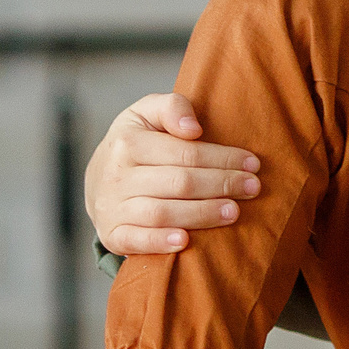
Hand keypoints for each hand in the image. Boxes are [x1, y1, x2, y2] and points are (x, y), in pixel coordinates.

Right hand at [85, 92, 260, 257]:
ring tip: (234, 212)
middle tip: (253, 188)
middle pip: (179, 182)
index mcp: (129, 141)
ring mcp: (113, 207)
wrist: (96, 181)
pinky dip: (160, 242)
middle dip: (221, 184)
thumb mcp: (147, 114)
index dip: (222, 158)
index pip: (185, 152)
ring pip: (162, 212)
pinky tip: (186, 241)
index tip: (252, 164)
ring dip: (202, 214)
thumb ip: (172, 107)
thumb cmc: (136, 144)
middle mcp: (117, 175)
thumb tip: (193, 128)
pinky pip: (136, 241)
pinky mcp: (112, 234)